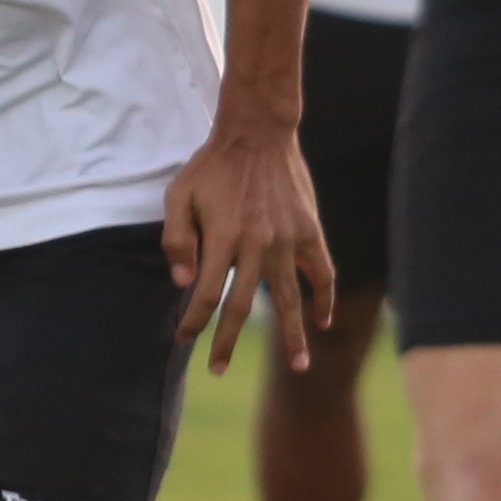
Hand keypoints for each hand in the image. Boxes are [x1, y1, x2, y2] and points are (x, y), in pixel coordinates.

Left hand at [162, 119, 336, 375]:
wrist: (258, 132)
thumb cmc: (212, 166)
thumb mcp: (179, 195)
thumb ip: (177, 239)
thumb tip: (182, 283)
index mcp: (223, 237)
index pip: (206, 294)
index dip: (193, 321)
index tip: (183, 338)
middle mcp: (257, 244)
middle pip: (242, 307)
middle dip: (228, 342)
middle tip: (218, 368)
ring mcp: (288, 239)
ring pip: (290, 299)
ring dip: (293, 336)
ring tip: (300, 367)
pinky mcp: (310, 231)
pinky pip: (322, 272)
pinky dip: (323, 298)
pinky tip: (323, 322)